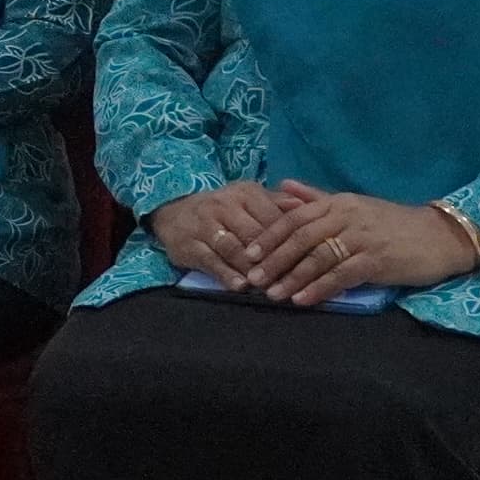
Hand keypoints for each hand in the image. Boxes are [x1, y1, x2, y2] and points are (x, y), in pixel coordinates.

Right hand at [148, 180, 302, 287]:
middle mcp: (223, 206)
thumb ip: (277, 203)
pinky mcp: (189, 245)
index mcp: (244, 193)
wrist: (171, 210)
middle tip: (293, 280)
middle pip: (255, 235)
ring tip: (270, 286)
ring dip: (253, 269)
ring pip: (234, 249)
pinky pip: (211, 262)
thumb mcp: (248, 199)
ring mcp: (204, 225)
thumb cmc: (220, 209)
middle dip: (274, 259)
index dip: (292, 241)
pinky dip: (227, 275)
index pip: (274, 218)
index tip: (308, 260)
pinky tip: (241, 286)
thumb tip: (307, 205)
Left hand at [230, 187, 473, 307]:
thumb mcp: (354, 206)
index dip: (269, 236)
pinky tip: (304, 299)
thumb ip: (317, 199)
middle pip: (301, 238)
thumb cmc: (393, 223)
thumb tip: (283, 188)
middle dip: (274, 259)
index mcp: (339, 203)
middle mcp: (348, 217)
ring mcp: (363, 238)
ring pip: (319, 257)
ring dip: (293, 277)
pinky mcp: (378, 259)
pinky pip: (342, 275)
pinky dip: (321, 287)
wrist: (442, 236)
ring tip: (273, 293)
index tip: (248, 253)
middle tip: (252, 277)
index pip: (295, 218)